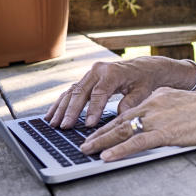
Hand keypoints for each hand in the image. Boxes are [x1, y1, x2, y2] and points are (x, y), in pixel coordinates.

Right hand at [45, 56, 188, 128]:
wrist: (143, 68)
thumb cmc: (143, 80)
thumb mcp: (143, 91)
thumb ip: (132, 102)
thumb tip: (121, 114)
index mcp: (112, 72)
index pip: (100, 93)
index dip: (93, 109)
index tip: (89, 125)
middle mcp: (97, 71)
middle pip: (81, 92)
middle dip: (71, 111)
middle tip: (65, 127)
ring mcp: (89, 74)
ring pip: (72, 92)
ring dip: (61, 108)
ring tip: (53, 124)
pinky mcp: (85, 80)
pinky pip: (70, 92)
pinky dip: (60, 104)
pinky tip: (51, 115)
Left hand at [79, 88, 195, 161]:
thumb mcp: (186, 105)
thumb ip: (169, 111)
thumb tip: (159, 123)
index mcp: (159, 96)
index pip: (129, 111)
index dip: (111, 122)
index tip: (98, 130)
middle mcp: (154, 104)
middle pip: (120, 120)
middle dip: (99, 132)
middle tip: (83, 142)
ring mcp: (159, 118)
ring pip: (122, 131)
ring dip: (101, 141)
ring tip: (86, 150)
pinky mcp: (166, 133)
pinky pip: (136, 143)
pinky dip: (119, 151)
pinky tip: (106, 157)